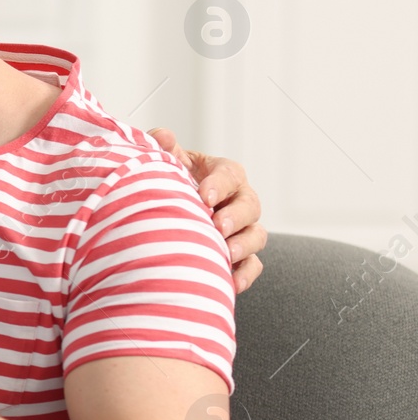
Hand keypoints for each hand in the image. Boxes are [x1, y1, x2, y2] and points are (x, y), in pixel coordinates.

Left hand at [148, 128, 265, 292]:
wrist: (163, 212)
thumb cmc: (169, 182)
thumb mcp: (165, 162)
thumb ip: (163, 148)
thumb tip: (163, 137)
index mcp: (222, 174)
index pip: (230, 174)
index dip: (220, 184)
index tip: (204, 196)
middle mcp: (238, 200)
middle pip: (250, 205)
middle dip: (235, 217)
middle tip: (217, 226)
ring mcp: (241, 229)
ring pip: (256, 236)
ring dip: (243, 245)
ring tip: (226, 253)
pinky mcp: (239, 255)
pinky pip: (252, 265)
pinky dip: (245, 274)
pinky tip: (230, 283)